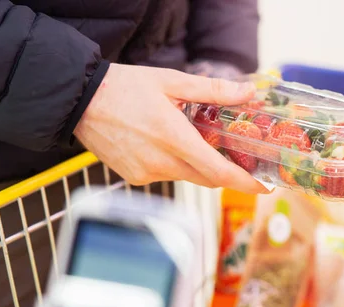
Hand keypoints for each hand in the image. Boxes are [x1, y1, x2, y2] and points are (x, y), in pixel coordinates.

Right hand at [74, 63, 268, 193]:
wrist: (79, 100)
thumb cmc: (124, 88)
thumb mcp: (172, 82)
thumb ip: (213, 91)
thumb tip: (246, 92)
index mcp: (174, 138)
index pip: (219, 171)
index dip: (245, 183)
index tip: (264, 187)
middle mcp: (161, 162)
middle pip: (208, 179)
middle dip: (227, 174)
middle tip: (241, 162)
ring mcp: (146, 173)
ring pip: (187, 177)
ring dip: (199, 166)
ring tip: (198, 143)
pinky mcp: (134, 177)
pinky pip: (167, 176)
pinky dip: (177, 165)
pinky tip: (169, 145)